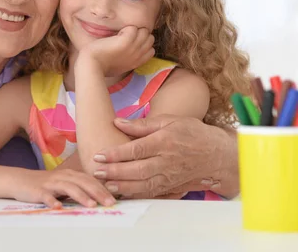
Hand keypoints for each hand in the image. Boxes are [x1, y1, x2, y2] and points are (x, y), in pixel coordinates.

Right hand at [12, 169, 115, 207]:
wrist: (18, 180)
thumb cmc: (43, 184)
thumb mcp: (63, 183)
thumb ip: (78, 188)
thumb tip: (99, 197)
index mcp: (69, 174)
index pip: (89, 180)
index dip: (103, 188)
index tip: (115, 198)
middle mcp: (61, 176)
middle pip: (82, 182)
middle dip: (97, 192)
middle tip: (109, 203)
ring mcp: (49, 183)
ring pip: (67, 187)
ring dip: (80, 196)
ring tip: (91, 205)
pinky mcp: (37, 190)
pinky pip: (45, 196)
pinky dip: (52, 201)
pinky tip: (58, 207)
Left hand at [78, 26, 154, 76]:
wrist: (91, 65)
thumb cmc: (101, 66)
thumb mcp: (120, 66)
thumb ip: (128, 59)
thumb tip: (127, 52)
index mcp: (137, 62)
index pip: (151, 50)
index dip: (143, 44)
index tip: (131, 43)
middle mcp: (138, 55)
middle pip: (150, 38)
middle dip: (140, 34)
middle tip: (126, 36)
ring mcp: (133, 48)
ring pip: (145, 31)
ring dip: (134, 29)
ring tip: (121, 34)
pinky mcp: (125, 41)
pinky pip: (133, 28)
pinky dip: (126, 28)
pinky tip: (117, 34)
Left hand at [91, 115, 238, 198]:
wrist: (217, 154)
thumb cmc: (192, 132)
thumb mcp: (169, 120)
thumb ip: (142, 124)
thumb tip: (117, 122)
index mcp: (164, 141)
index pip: (136, 150)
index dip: (115, 154)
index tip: (98, 155)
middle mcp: (167, 161)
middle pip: (137, 170)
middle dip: (115, 172)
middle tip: (96, 172)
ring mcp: (170, 176)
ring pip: (143, 185)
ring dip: (123, 186)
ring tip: (106, 184)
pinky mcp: (172, 186)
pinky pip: (152, 192)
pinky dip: (136, 194)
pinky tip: (122, 192)